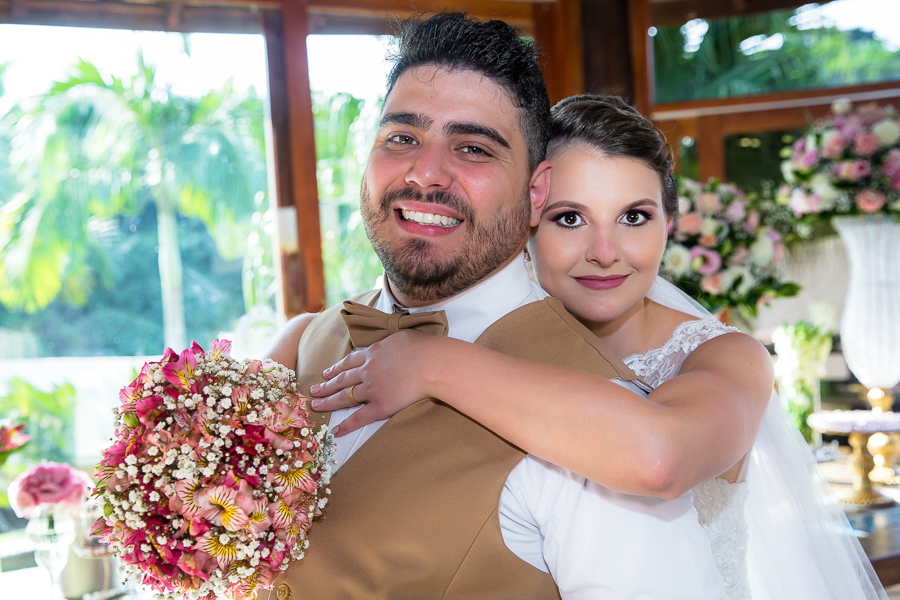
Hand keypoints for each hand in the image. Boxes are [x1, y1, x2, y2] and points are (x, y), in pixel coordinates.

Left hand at [309, 331, 437, 435]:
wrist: (430, 363)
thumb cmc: (423, 348)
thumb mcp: (402, 337)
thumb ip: (392, 343)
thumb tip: (393, 344)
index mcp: (373, 353)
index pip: (350, 361)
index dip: (337, 368)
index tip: (327, 373)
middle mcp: (367, 370)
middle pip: (341, 379)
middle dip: (326, 385)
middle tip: (313, 390)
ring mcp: (372, 389)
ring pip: (344, 397)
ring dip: (328, 402)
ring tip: (316, 405)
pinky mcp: (380, 406)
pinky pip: (359, 418)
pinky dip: (347, 425)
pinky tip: (337, 431)